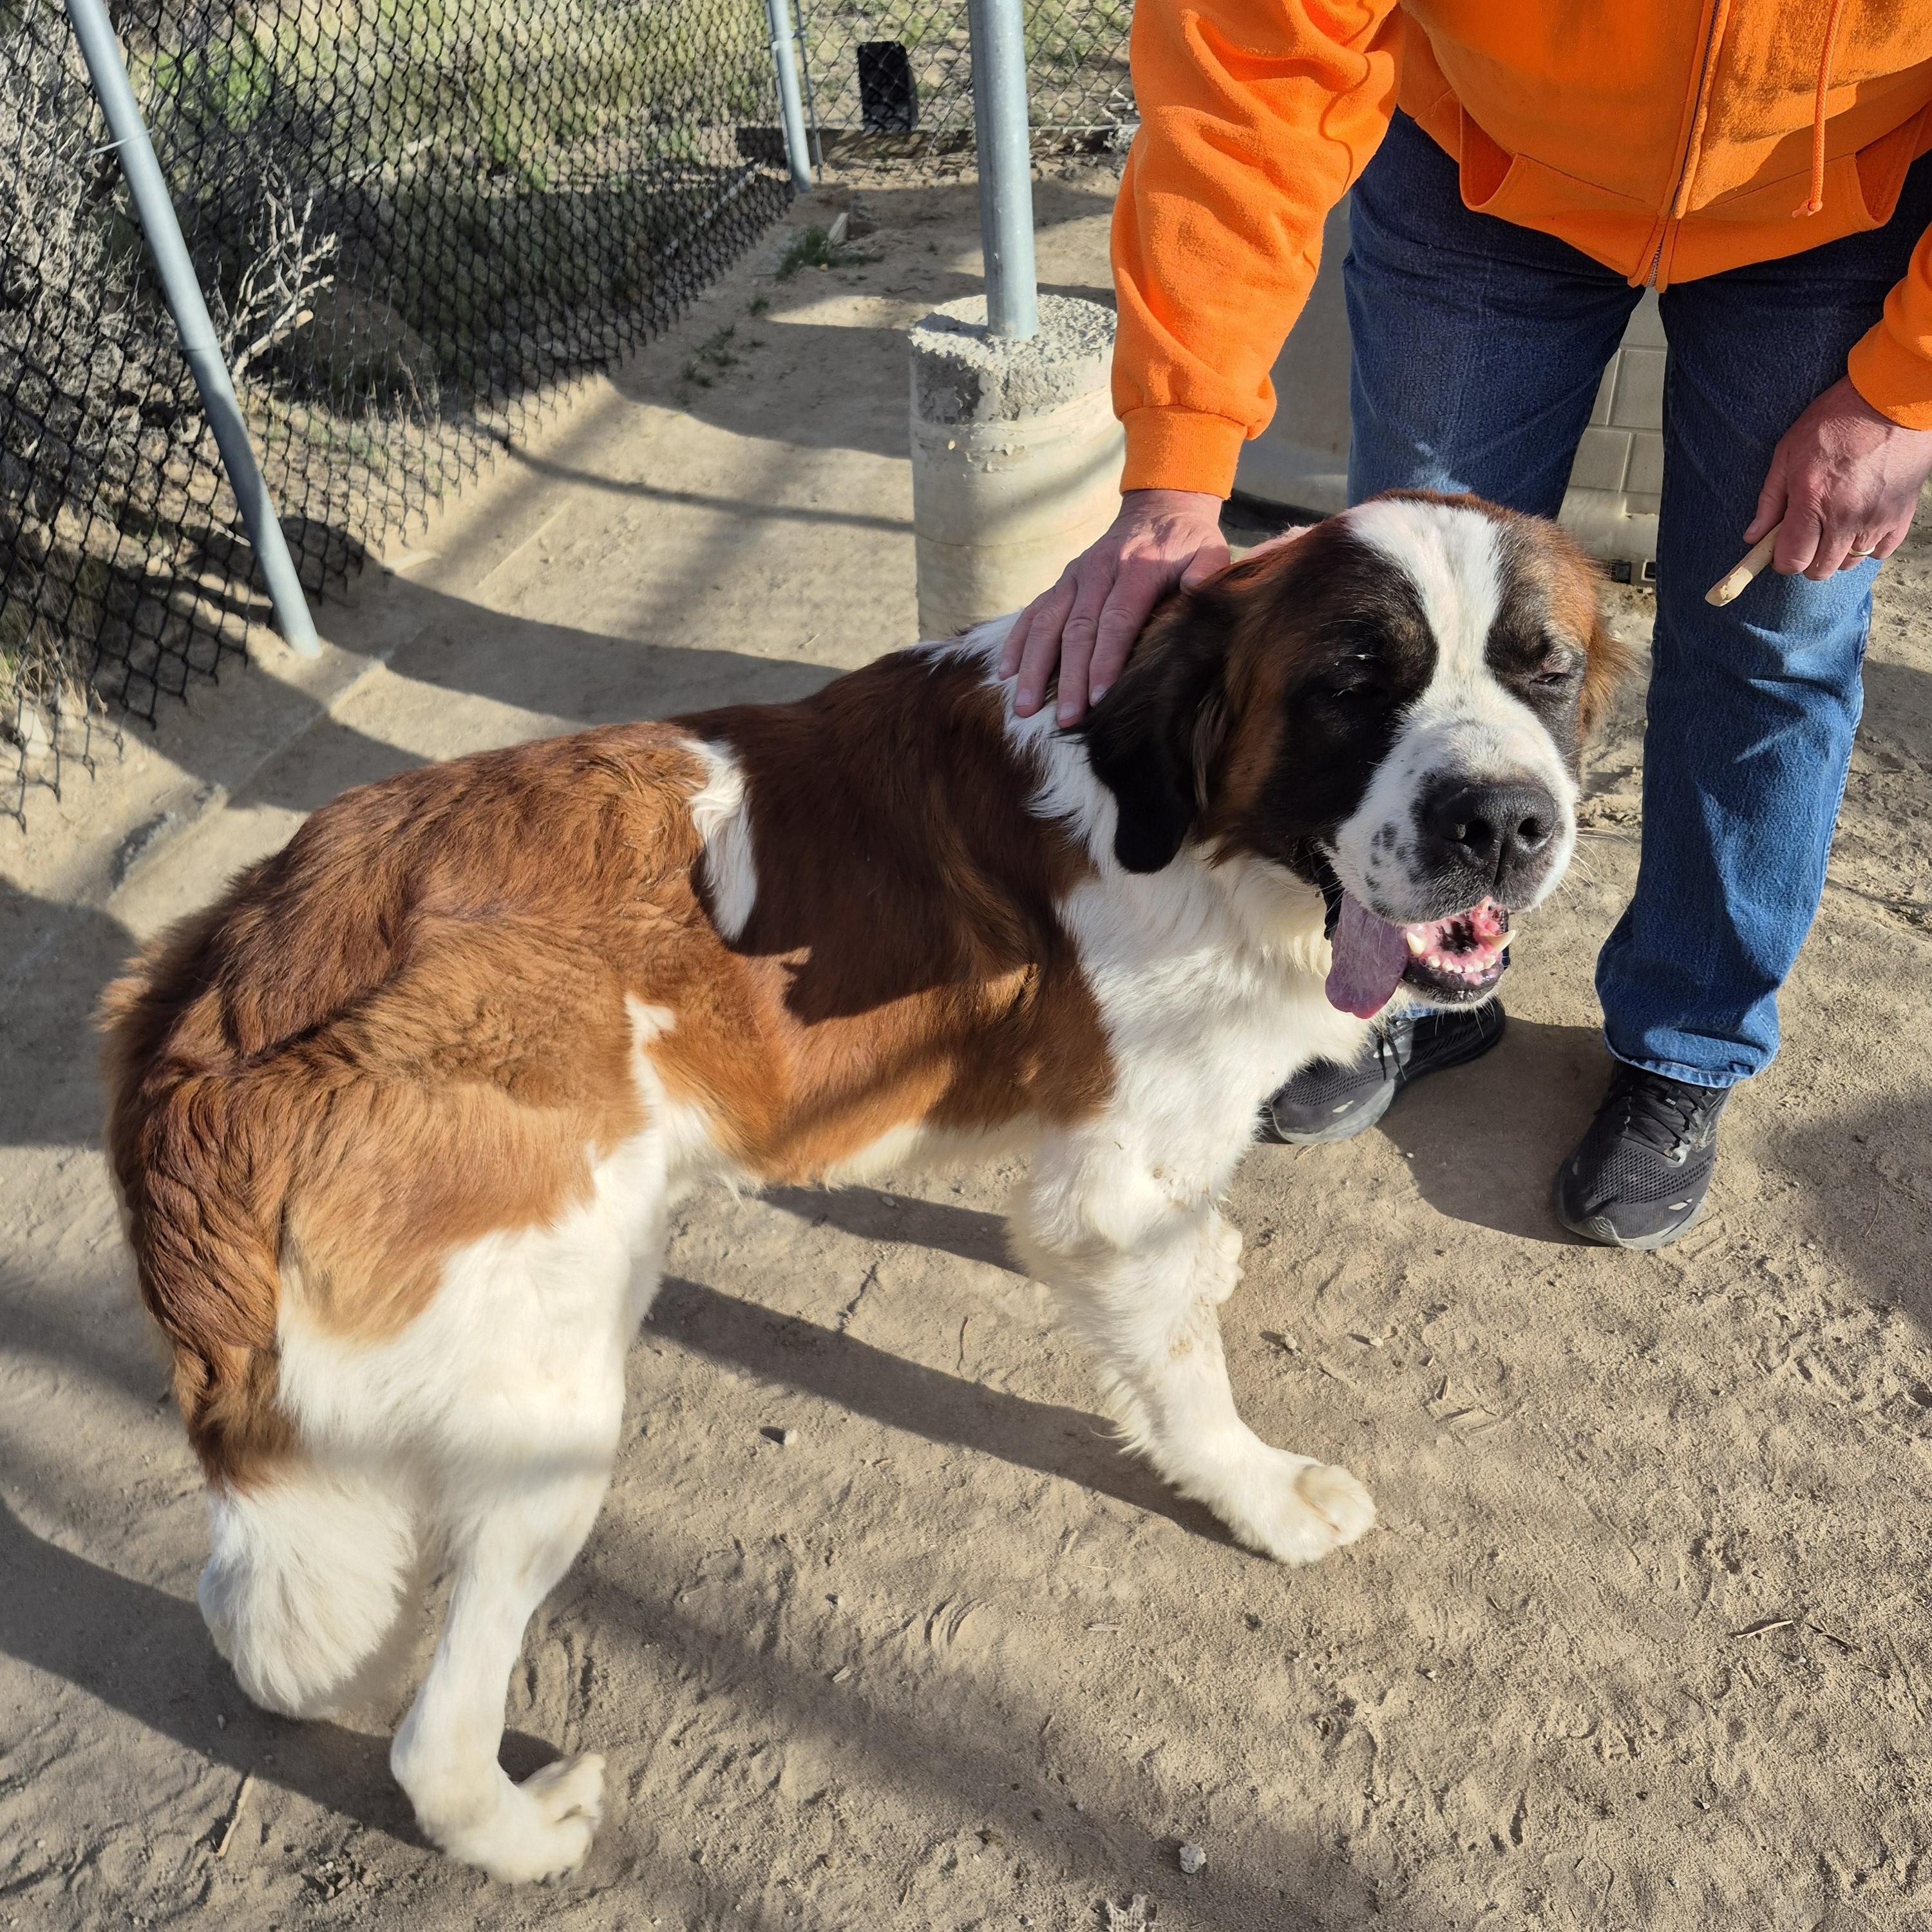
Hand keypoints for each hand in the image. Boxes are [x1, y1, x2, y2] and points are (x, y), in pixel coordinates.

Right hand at [1001, 489, 1229, 723]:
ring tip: (1025, 706)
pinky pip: (1032, 613)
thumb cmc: (1187, 543)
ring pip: (1046, 624)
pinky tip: (1006, 673)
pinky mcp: (1061, 583)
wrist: (1159, 509)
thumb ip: (1206, 573)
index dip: (1105, 660)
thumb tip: (1195, 594)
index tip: (1098, 697)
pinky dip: (1017, 643)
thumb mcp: (1209, 550)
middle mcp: (1097, 571)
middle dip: (1069, 677)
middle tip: (1066, 718)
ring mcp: (1074, 577)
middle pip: (1077, 630)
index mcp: (1135, 569)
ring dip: (1033, 667)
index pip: (1116, 620)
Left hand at [1747, 376, 1931, 580]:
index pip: (1792, 560)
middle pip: (1820, 569)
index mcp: (1813, 500)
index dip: (1782, 559)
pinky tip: (1859, 523)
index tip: (1781, 547)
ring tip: (1833, 524)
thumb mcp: (1788, 453)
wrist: (1891, 400)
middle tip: (1806, 533)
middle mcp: (1846, 516)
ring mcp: (1877, 518)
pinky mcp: (1902, 515)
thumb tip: (1754, 538)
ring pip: (1849, 562)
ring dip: (1836, 552)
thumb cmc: (1835, 421)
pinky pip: (1879, 551)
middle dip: (1807, 559)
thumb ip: (1770, 501)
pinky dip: (1867, 545)